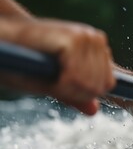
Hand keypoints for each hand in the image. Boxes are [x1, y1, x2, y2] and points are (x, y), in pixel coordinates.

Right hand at [0, 18, 115, 114]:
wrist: (4, 39)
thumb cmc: (27, 61)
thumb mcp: (55, 82)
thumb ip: (76, 94)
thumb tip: (94, 111)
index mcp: (97, 47)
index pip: (108, 83)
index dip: (86, 93)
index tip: (63, 86)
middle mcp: (95, 39)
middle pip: (99, 85)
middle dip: (75, 92)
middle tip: (54, 80)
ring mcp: (86, 37)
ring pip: (89, 83)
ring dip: (66, 87)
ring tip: (49, 72)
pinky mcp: (74, 38)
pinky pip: (76, 77)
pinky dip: (60, 83)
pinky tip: (48, 71)